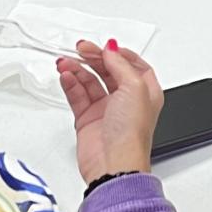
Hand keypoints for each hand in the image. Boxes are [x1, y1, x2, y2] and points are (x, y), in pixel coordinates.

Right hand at [57, 40, 162, 180]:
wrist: (113, 165)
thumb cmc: (131, 134)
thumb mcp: (134, 88)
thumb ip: (121, 65)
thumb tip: (111, 49)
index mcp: (145, 92)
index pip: (132, 64)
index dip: (118, 53)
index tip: (104, 46)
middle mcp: (126, 100)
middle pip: (108, 70)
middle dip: (93, 57)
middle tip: (80, 49)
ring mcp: (106, 109)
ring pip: (89, 81)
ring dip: (77, 69)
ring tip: (66, 62)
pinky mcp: (87, 119)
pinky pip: (77, 95)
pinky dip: (70, 84)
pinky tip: (66, 76)